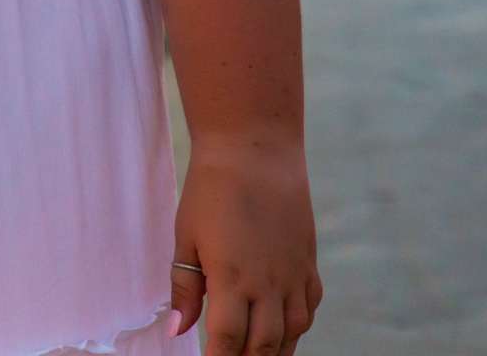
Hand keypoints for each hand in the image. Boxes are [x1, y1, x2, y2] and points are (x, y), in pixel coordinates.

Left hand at [168, 136, 322, 353]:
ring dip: (274, 351)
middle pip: (264, 346)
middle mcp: (269, 284)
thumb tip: (177, 331)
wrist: (255, 151)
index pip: (228, 342)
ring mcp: (294, 274)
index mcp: (233, 280)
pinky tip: (283, 329)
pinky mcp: (308, 262)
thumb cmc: (212, 191)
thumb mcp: (186, 237)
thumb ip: (185, 288)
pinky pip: (309, 308)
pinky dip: (298, 327)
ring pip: (293, 333)